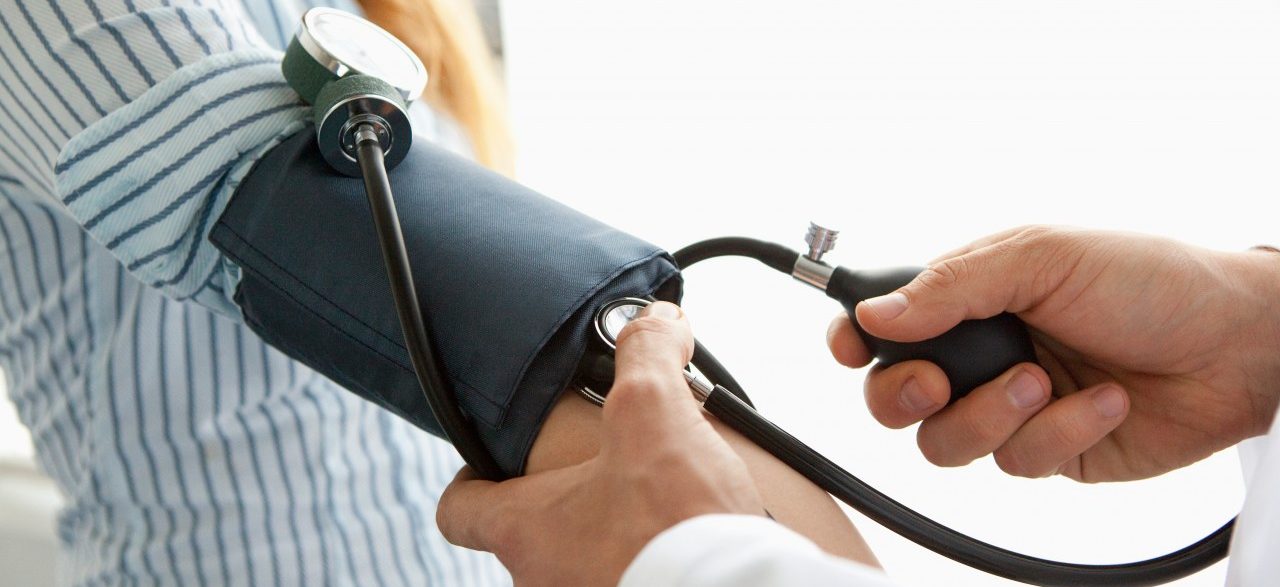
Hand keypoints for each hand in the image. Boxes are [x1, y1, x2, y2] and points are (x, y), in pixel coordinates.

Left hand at [437, 302, 765, 585]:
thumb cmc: (675, 521)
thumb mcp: (653, 409)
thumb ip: (646, 353)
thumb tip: (656, 320)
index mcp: (524, 529)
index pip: (458, 510)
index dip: (471, 477)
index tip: (498, 459)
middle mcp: (542, 579)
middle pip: (528, 530)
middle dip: (563, 494)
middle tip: (604, 462)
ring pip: (576, 558)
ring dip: (605, 527)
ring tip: (653, 496)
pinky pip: (620, 575)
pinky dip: (641, 555)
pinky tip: (681, 533)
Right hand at [827, 226, 1279, 481]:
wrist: (1240, 344)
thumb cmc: (1149, 280)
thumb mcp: (1043, 257)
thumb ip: (952, 284)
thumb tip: (872, 313)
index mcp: (970, 299)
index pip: (885, 326)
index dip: (854, 341)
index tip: (849, 349)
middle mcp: (981, 356)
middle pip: (894, 398)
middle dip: (904, 396)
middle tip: (937, 383)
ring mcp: (1012, 408)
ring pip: (947, 443)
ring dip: (992, 416)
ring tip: (1045, 383)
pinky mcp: (1052, 452)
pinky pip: (1020, 463)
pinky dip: (1062, 432)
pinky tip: (1107, 401)